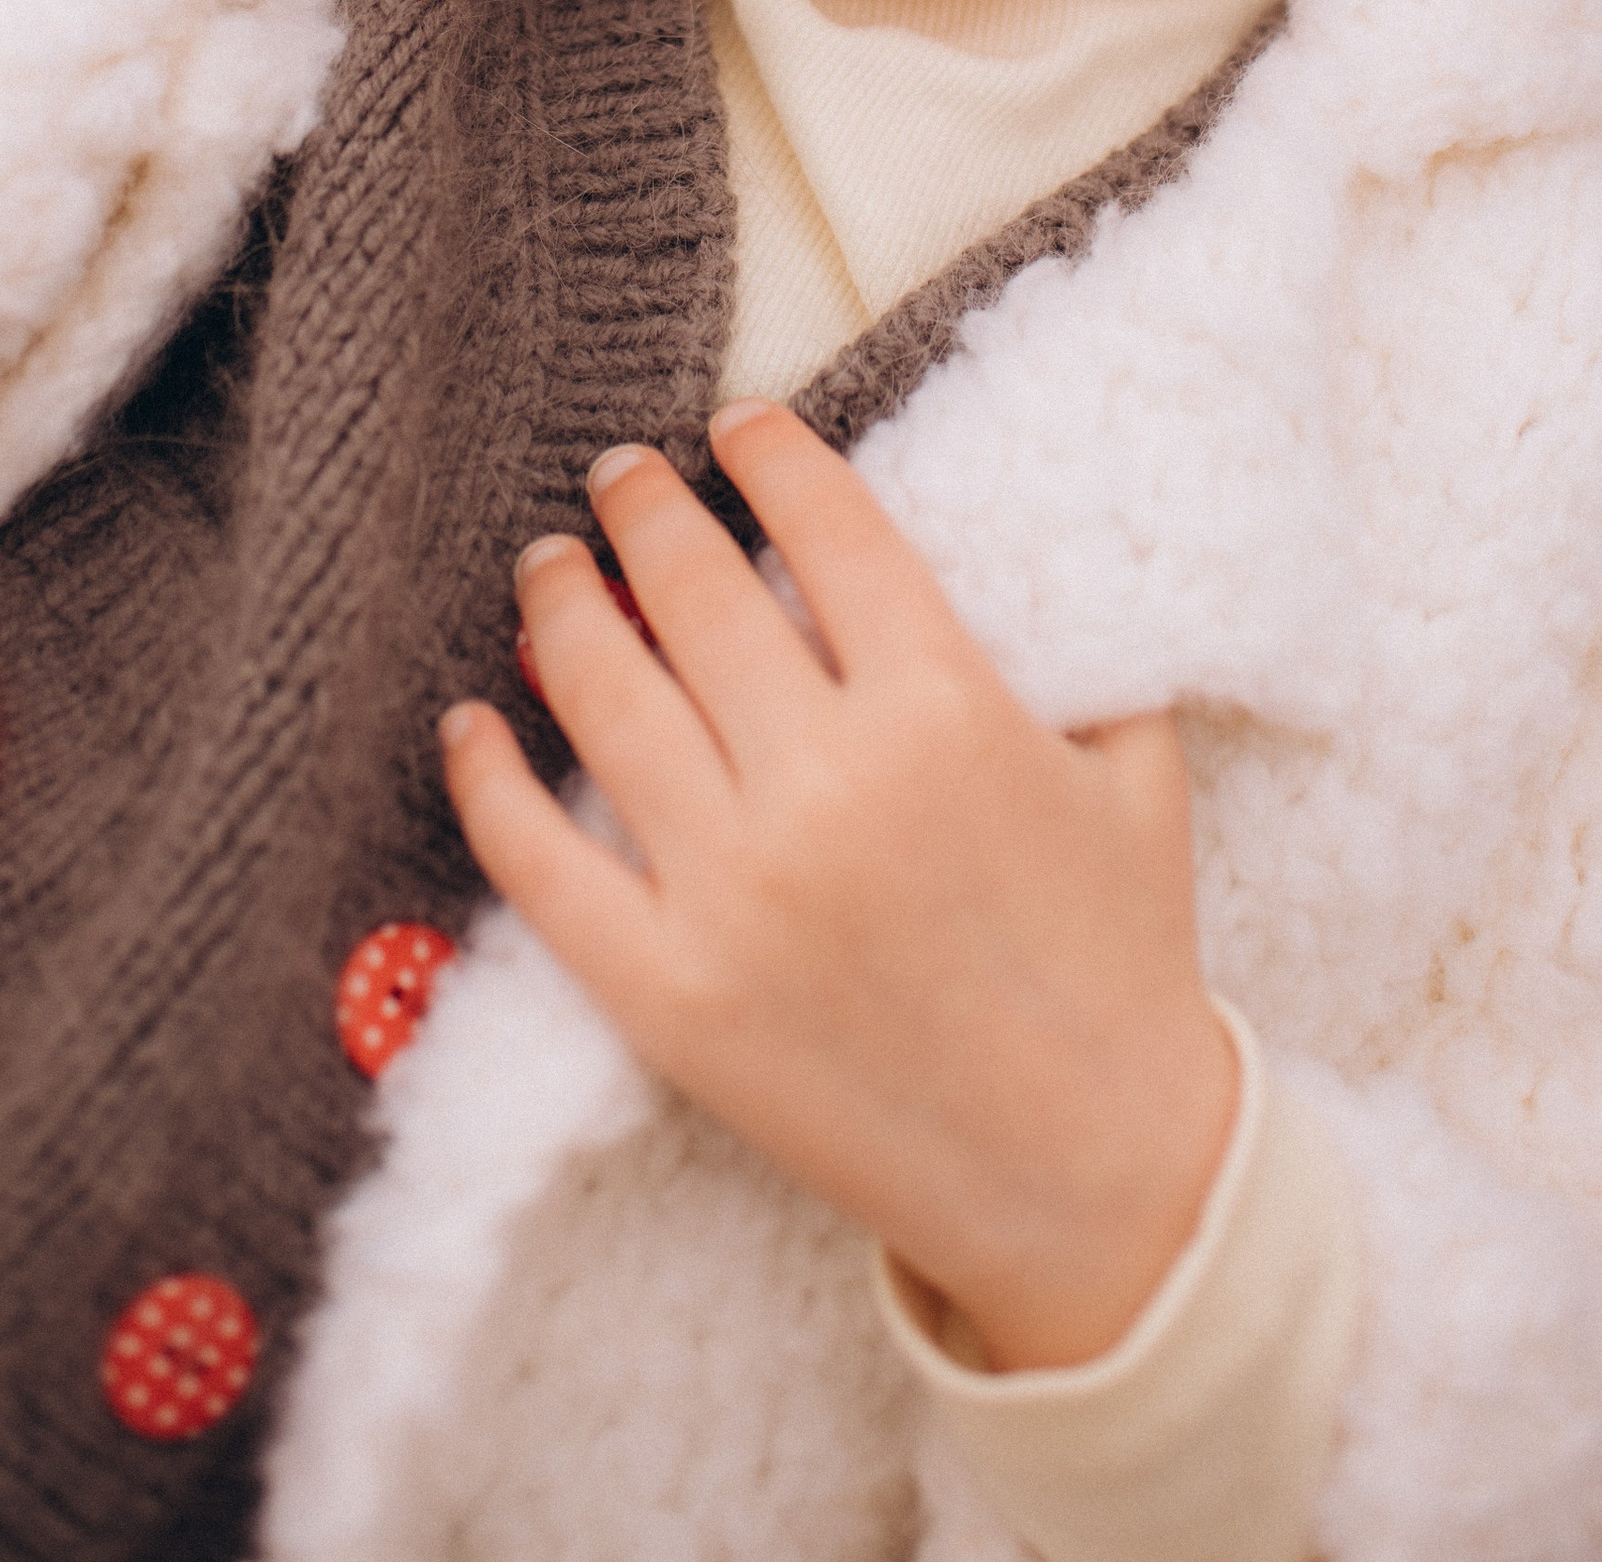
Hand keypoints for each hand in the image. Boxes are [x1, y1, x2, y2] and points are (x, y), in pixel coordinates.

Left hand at [441, 404, 1237, 1373]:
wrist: (1097, 1178)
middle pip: (694, 589)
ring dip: (561, 608)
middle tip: (622, 473)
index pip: (825, 524)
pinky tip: (472, 720)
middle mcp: (827, 782)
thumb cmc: (1120, 958)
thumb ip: (1072, 647)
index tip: (737, 425)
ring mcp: (735, 892)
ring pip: (603, 696)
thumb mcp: (1130, 769)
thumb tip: (1000, 543)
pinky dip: (488, 778)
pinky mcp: (669, 993)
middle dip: (646, 507)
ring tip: (548, 565)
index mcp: (946, 706)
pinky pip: (541, 863)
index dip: (769, 453)